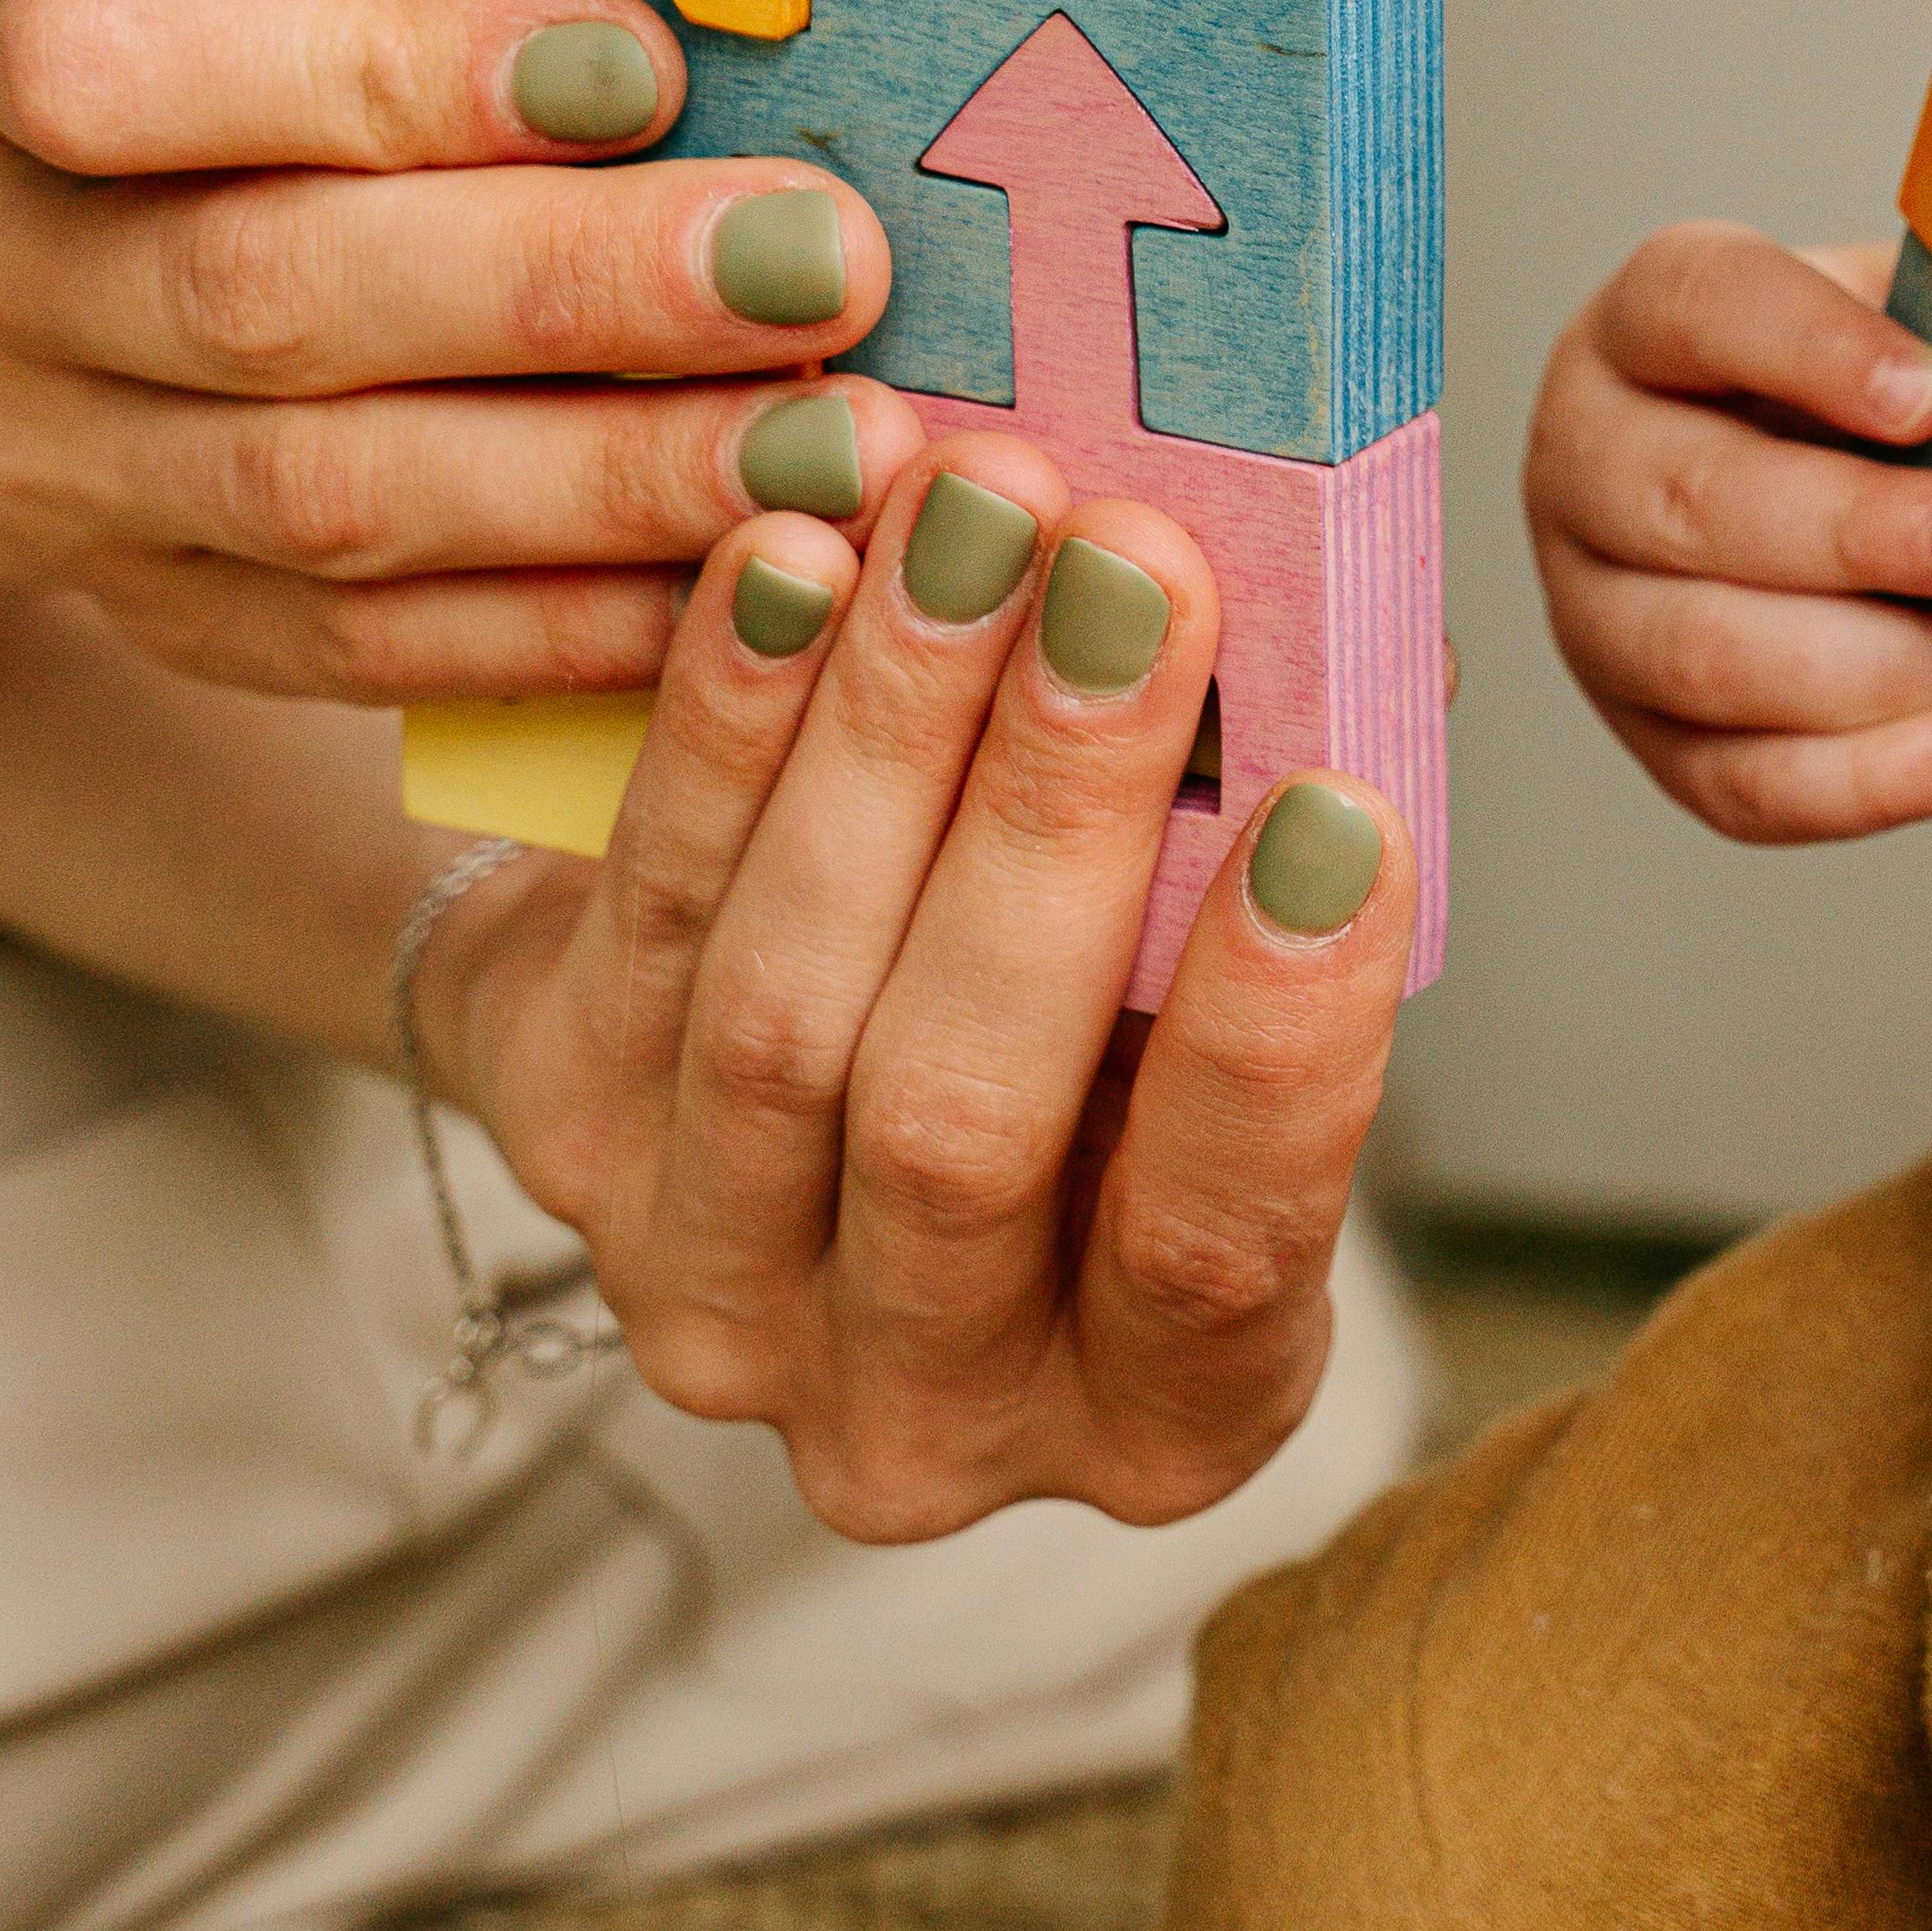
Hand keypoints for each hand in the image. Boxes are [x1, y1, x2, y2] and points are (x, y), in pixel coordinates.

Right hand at [0, 0, 922, 705]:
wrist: (79, 226)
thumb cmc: (262, 14)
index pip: (123, 53)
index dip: (387, 67)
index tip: (644, 66)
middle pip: (261, 297)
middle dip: (574, 290)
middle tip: (821, 268)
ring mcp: (27, 461)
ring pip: (325, 498)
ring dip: (609, 478)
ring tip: (835, 443)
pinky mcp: (145, 612)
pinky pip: (362, 646)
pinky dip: (568, 619)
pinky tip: (745, 575)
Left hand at [433, 428, 1413, 1534]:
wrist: (805, 1063)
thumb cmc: (1082, 1033)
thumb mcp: (1219, 1010)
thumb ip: (1280, 874)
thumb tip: (1359, 644)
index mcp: (1156, 1407)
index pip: (1215, 1251)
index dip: (1276, 1041)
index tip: (1334, 814)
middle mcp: (925, 1410)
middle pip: (961, 1119)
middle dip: (1058, 817)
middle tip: (1133, 574)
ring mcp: (718, 1299)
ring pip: (785, 1014)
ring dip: (888, 731)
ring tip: (975, 520)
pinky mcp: (572, 1154)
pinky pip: (647, 918)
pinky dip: (726, 725)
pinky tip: (797, 560)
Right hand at [1525, 223, 1931, 839]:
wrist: (1826, 494)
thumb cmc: (1867, 398)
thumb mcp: (1899, 323)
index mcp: (1643, 327)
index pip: (1701, 308)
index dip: (1814, 351)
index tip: (1930, 393)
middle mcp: (1587, 461)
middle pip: (1691, 500)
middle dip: (1855, 532)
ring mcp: (1595, 609)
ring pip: (1703, 654)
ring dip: (1870, 670)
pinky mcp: (1646, 735)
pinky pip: (1738, 782)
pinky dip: (1863, 779)